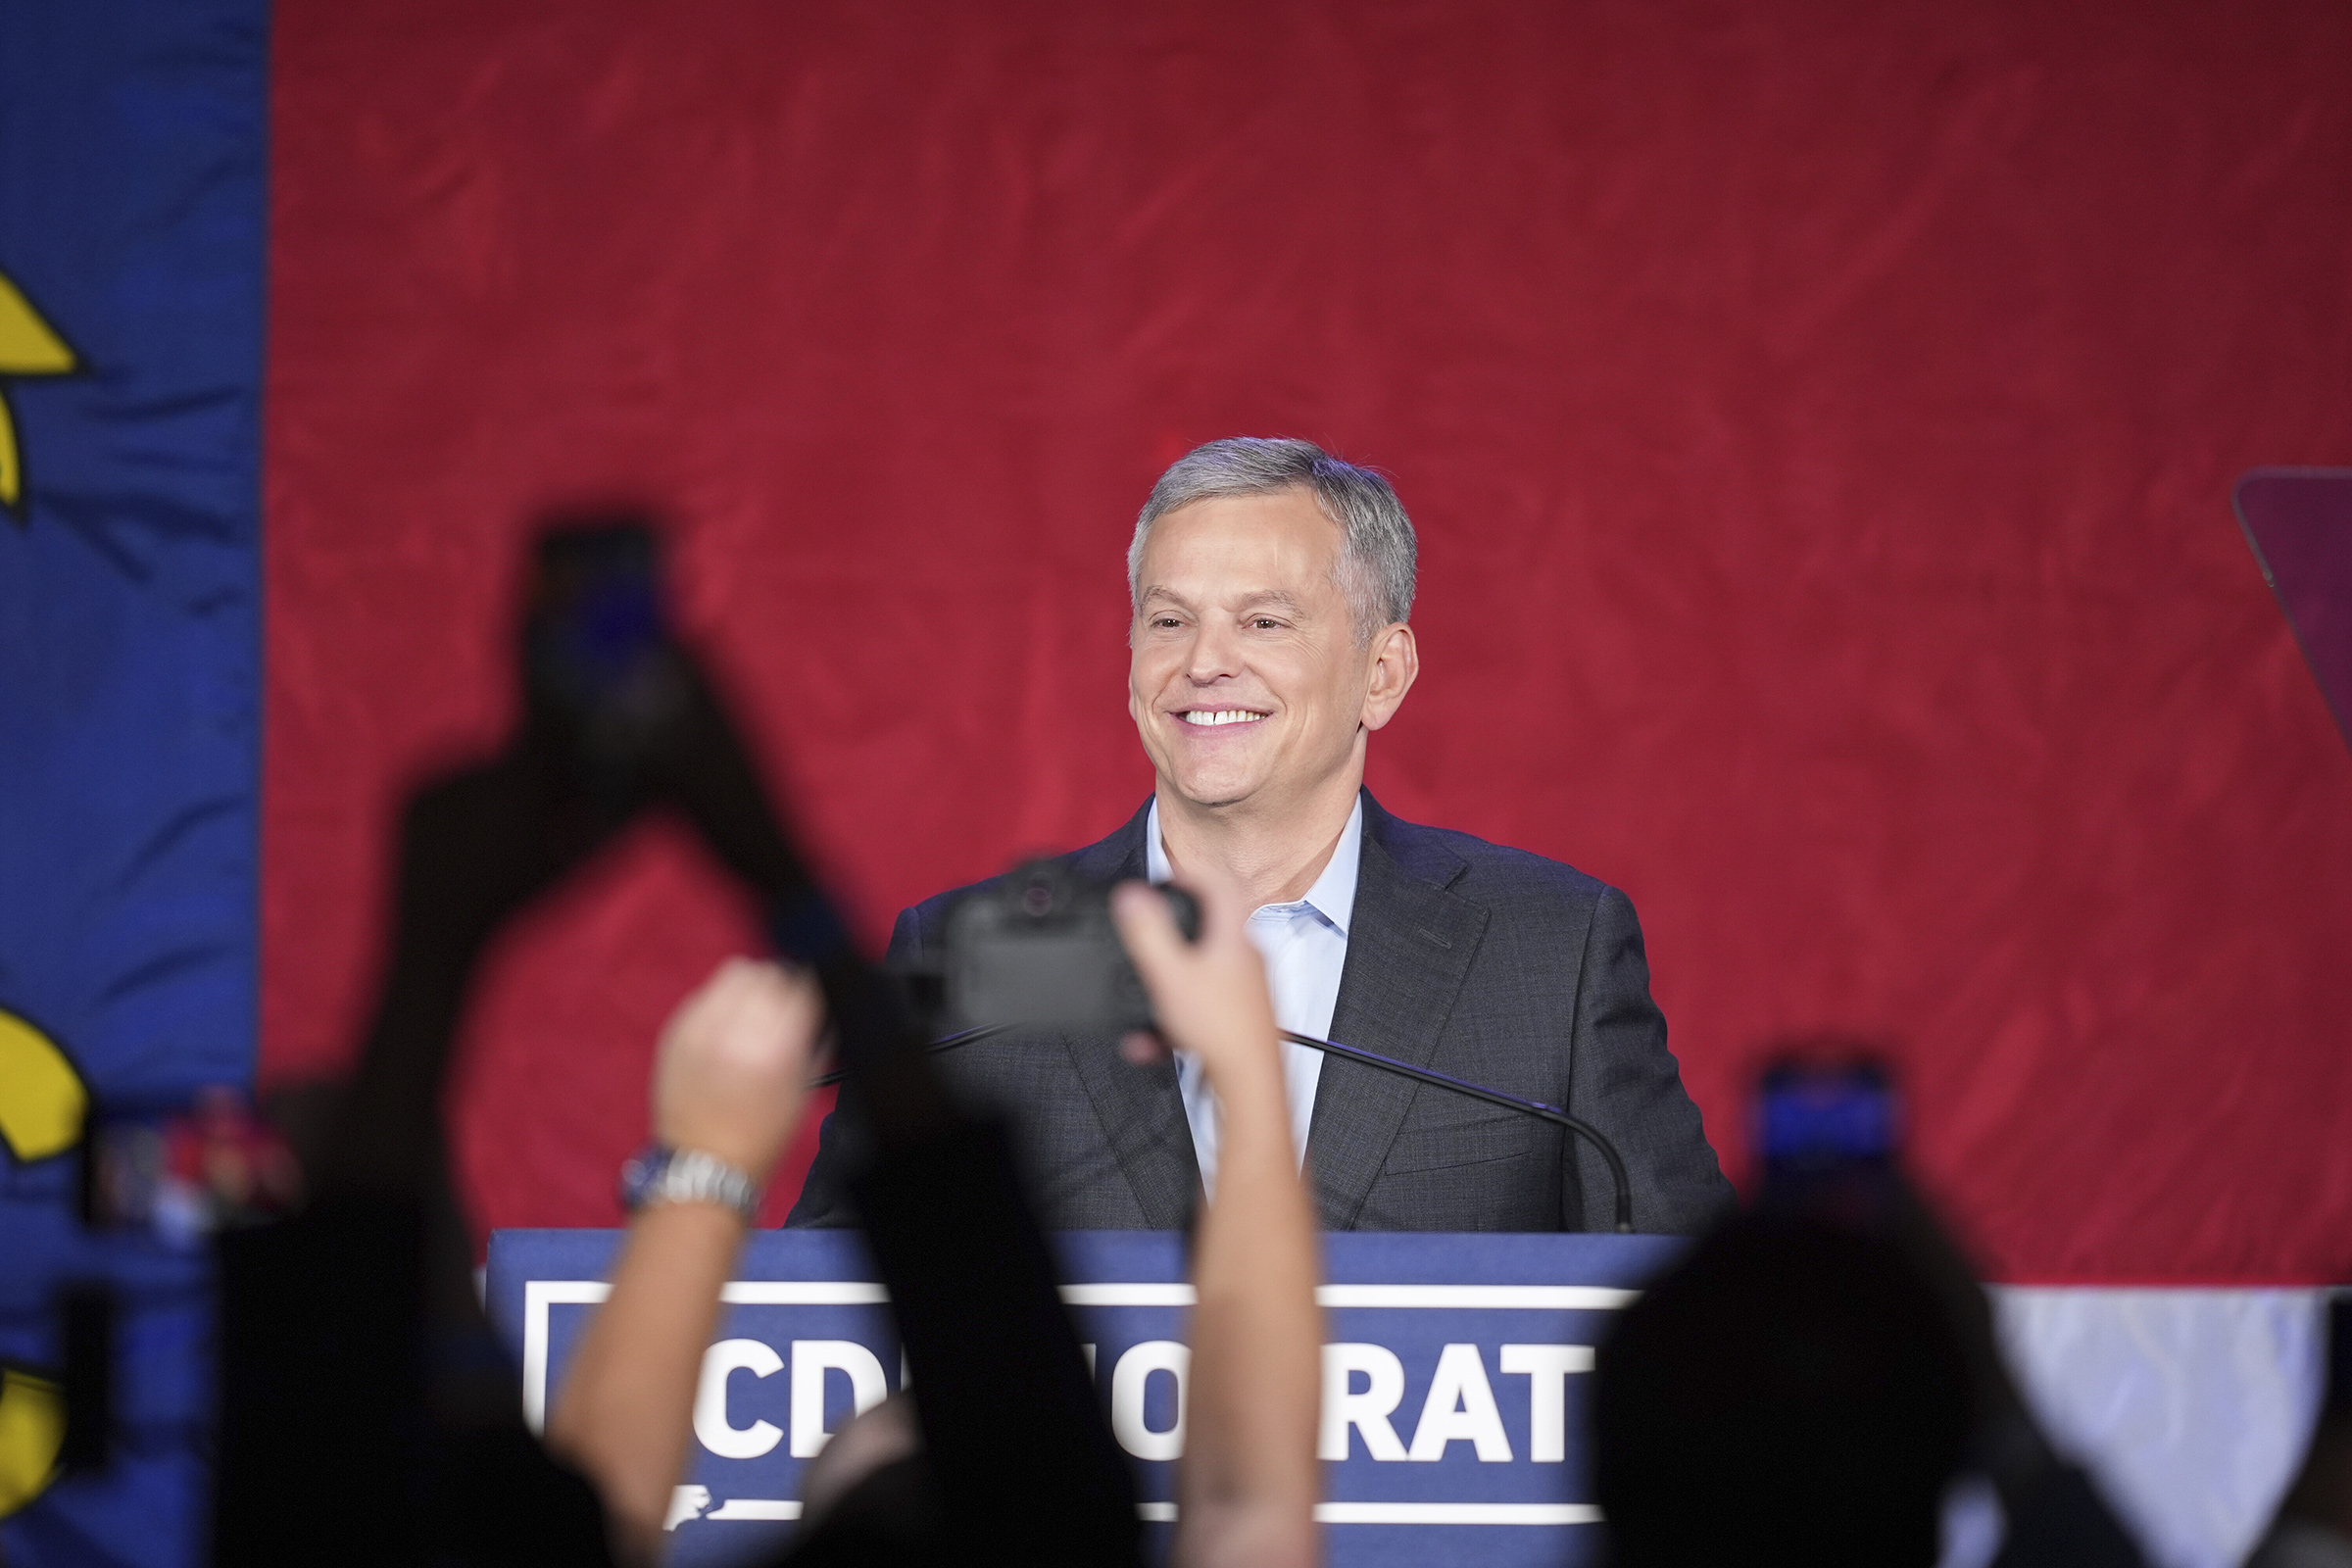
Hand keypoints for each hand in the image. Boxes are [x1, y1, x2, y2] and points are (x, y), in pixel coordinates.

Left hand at [652, 958, 822, 1184]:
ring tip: (755, 1010)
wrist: (703, 1165)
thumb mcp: (804, 1091)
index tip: (814, 997)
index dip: (814, 989)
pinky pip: (706, 993)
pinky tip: (728, 1024)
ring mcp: (701, 1028)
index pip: (803, 987)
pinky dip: (722, 1001)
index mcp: (775, 1049)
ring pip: (737, 972)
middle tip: (785, 1008)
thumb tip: (821, 1006)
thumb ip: (815, 1040)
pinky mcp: (676, 1031)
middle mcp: (736, 1031)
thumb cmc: (759, 1137)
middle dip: (783, 987)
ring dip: (753, 985)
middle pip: (770, 973)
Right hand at [1111, 877, 1282, 1102]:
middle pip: (1210, 930)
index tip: (1167, 879)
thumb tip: (1132, 895)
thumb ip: (1148, 932)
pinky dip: (1176, 1018)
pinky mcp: (1243, 1019)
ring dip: (1168, 986)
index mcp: (1235, 937)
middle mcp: (1248, 959)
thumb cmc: (1222, 1031)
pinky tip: (1154, 1041)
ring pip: (1202, 974)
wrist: (1250, 1083)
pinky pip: (1203, 1007)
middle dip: (1172, 937)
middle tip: (1149, 939)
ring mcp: (1248, 990)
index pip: (1219, 884)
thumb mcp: (1170, 974)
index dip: (1191, 874)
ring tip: (1146, 1005)